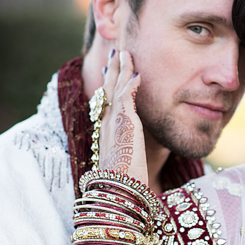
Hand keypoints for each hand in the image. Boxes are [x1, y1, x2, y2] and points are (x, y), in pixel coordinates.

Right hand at [98, 50, 147, 185]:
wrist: (118, 190)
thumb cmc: (123, 183)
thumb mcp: (126, 162)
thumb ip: (129, 151)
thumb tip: (138, 155)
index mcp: (106, 132)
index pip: (106, 102)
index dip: (108, 85)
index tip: (108, 70)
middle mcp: (106, 124)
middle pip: (108, 90)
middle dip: (112, 70)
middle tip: (114, 53)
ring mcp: (113, 122)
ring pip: (115, 89)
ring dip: (121, 70)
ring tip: (125, 54)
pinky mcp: (124, 123)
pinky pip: (126, 97)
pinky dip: (131, 84)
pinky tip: (137, 74)